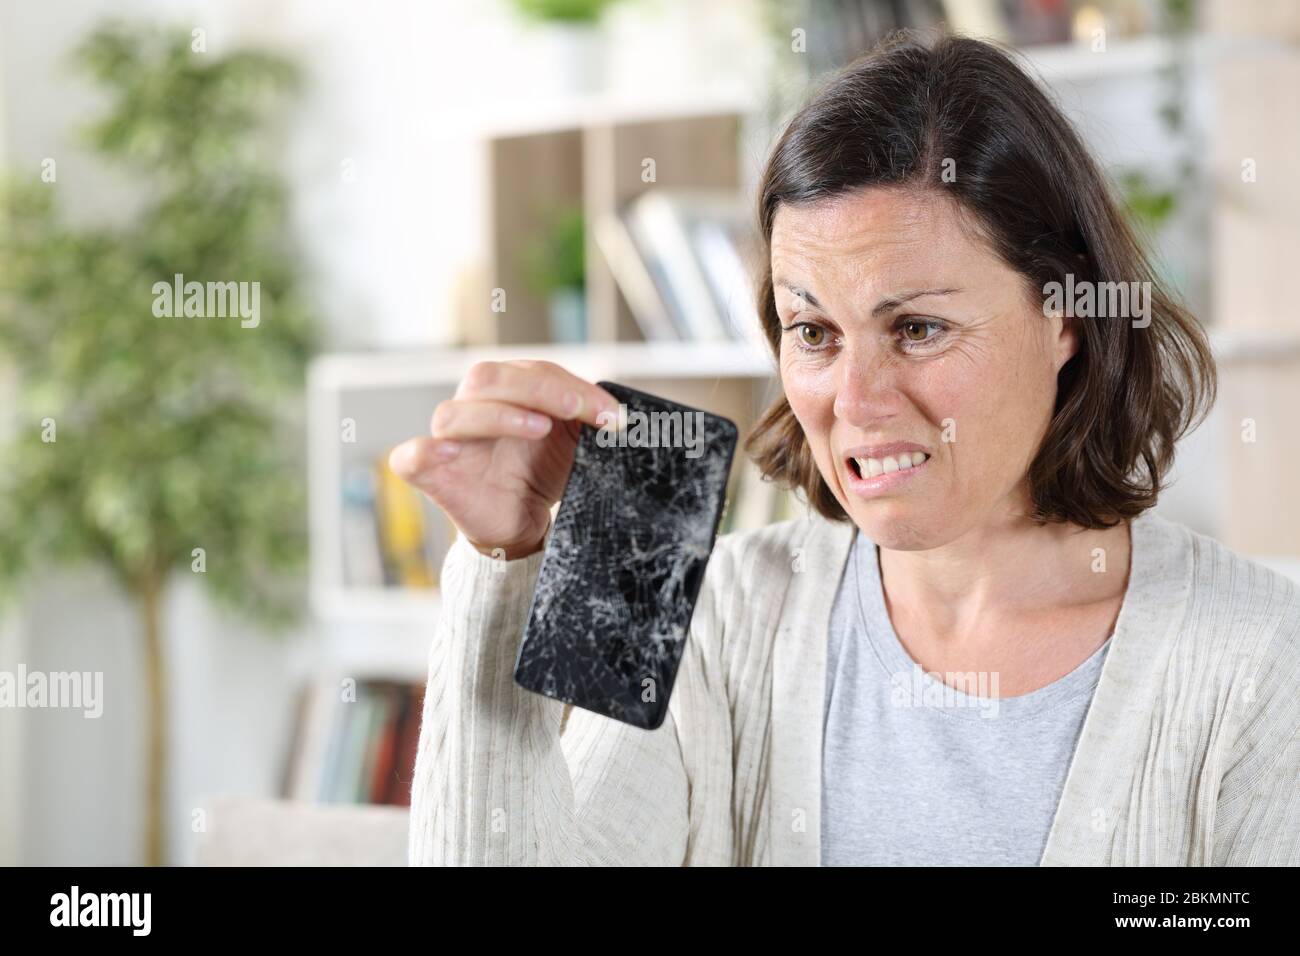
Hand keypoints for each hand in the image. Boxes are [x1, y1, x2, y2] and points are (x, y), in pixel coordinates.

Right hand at [388, 360, 619, 560]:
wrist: (520, 526)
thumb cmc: (541, 475)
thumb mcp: (574, 443)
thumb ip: (589, 419)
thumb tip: (625, 412)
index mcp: (506, 392)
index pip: (533, 371)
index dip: (574, 387)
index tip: (612, 414)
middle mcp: (472, 409)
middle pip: (487, 378)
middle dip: (540, 389)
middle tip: (579, 410)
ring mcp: (449, 442)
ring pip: (453, 413)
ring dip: (498, 414)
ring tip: (539, 428)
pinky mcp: (431, 476)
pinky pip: (410, 457)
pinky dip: (426, 450)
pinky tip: (452, 451)